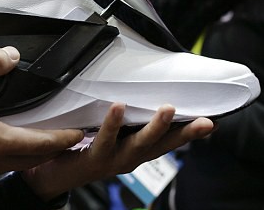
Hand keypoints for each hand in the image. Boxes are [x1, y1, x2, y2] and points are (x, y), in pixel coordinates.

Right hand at [0, 47, 83, 191]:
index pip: (45, 144)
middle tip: (66, 135)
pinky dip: (9, 153)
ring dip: (31, 151)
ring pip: (15, 163)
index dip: (67, 137)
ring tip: (38, 136)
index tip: (81, 133)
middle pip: (34, 158)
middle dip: (54, 147)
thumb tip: (10, 55)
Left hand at [21, 102, 214, 200]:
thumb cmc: (82, 147)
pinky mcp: (93, 159)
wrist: (50, 175)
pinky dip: (112, 124)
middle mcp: (130, 158)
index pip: (169, 141)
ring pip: (139, 145)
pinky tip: (118, 107)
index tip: (213, 122)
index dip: (190, 133)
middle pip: (162, 146)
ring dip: (155, 127)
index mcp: (136, 150)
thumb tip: (135, 88)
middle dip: (185, 133)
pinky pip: (104, 140)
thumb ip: (125, 118)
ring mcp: (113, 160)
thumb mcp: (109, 133)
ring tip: (169, 109)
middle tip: (204, 120)